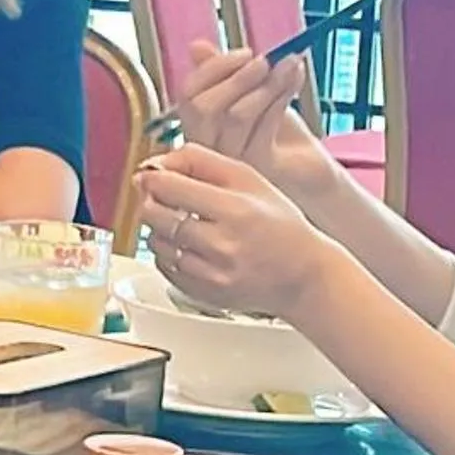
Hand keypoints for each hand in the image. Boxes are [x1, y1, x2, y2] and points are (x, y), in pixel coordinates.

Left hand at [133, 145, 348, 320]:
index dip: (152, 177)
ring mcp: (211, 273)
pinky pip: (164, 266)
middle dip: (152, 201)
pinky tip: (191, 246)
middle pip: (153, 214)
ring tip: (185, 223)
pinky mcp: (203, 293)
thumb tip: (154, 163)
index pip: (167, 186)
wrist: (303, 276)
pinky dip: (169, 252)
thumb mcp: (248, 179)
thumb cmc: (278, 224)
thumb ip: (199, 161)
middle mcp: (221, 244)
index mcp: (234, 209)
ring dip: (160, 228)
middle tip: (165, 198)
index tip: (151, 176)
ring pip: (155, 241)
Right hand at [178, 42, 336, 201]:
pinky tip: (295, 81)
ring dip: (266, 84)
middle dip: (237, 77)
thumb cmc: (278, 131)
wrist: (309, 166)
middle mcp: (208, 146)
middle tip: (266, 61)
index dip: (214, 69)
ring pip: (237, 115)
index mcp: (200, 126)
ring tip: (290, 65)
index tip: (246, 53)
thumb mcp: (250, 94)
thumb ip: (225, 73)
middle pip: (204, 108)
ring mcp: (231, 160)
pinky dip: (281, 97)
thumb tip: (197, 47)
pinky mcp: (259, 168)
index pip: (189, 96)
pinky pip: (264, 128)